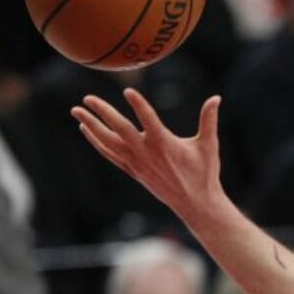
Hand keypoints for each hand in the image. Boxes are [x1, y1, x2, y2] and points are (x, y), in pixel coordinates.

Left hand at [71, 89, 225, 221]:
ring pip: (108, 142)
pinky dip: (96, 142)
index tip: (128, 91)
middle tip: (87, 98)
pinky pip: (109, 154)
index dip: (138, 105)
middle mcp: (146, 153)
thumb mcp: (209, 145)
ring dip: (91, 126)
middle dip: (102, 112)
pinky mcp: (133, 170)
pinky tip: (86, 130)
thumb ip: (209, 120)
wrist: (195, 203)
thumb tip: (216, 98)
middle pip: (119, 129)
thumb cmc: (204, 173)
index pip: (148, 120)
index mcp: (165, 144)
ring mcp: (136, 163)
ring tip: (76, 111)